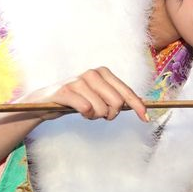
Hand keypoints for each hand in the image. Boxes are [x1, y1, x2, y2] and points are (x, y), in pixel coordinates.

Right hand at [17, 67, 147, 121]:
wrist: (47, 100)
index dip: (138, 106)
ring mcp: (79, 81)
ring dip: (95, 116)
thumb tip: (141, 104)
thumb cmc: (78, 99)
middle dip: (111, 114)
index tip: (146, 119)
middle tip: (99, 114)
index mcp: (104, 72)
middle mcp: (93, 73)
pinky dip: (85, 115)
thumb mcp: (99, 95)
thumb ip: (117, 97)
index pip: (127, 92)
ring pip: (102, 109)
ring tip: (86, 111)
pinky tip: (78, 110)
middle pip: (117, 103)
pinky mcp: (66, 91)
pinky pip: (86, 109)